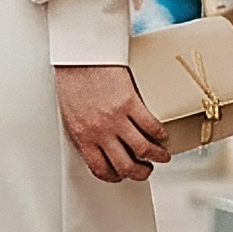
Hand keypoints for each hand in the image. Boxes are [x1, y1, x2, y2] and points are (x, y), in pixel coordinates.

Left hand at [54, 64, 170, 182]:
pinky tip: (162, 135)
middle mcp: (99, 131)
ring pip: (143, 150)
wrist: (78, 54)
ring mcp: (115, 118)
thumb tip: (100, 148)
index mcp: (82, 136)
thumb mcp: (70, 114)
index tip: (122, 175)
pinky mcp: (129, 102)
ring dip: (157, 157)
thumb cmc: (72, 80)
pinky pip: (151, 126)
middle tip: (146, 169)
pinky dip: (161, 135)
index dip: (115, 177)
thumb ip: (85, 133)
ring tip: (161, 156)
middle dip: (140, 173)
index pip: (100, 169)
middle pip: (126, 166)